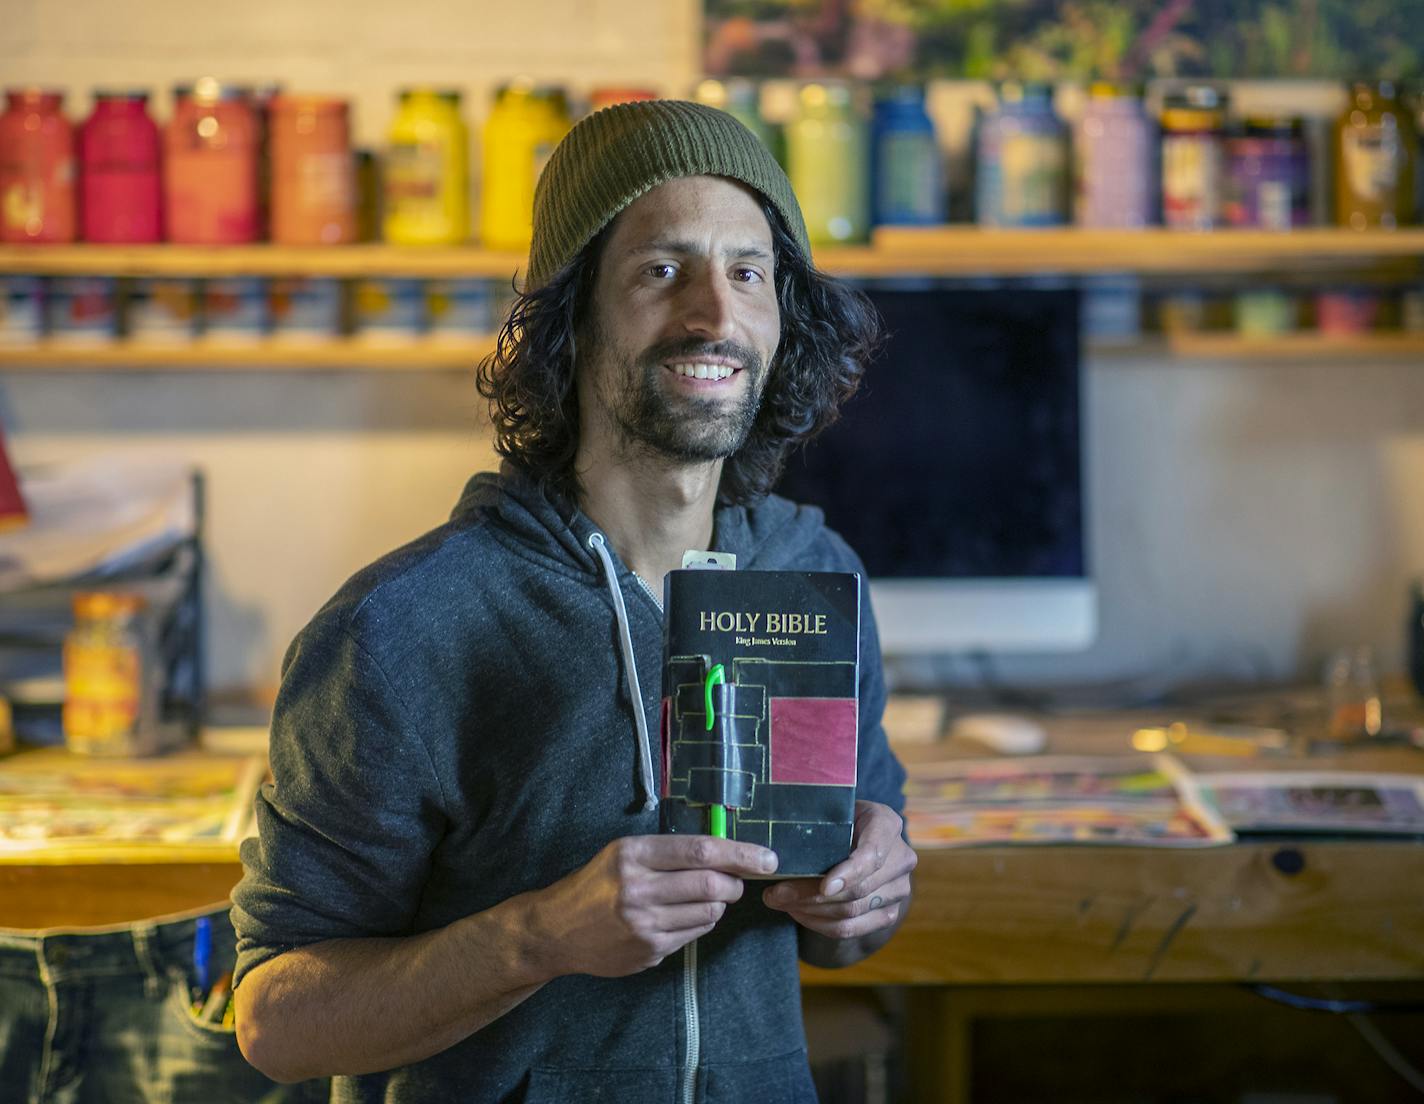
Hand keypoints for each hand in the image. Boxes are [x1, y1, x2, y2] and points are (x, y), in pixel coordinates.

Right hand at [529, 834, 777, 978]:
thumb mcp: (623, 852)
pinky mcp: (649, 951)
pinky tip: (685, 915)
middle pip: (712, 883)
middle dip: (736, 882)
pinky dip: (702, 921)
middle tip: (738, 881)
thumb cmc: (595, 883)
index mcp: (632, 855)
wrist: (556, 930)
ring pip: (709, 911)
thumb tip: (724, 851)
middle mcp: (638, 889)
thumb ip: (668, 851)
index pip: (700, 851)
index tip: (766, 858)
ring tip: (707, 897)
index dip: (740, 853)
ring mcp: (644, 924)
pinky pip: (695, 933)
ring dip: (720, 903)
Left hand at [760, 800, 915, 941]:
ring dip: (810, 911)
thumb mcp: (829, 811)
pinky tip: (798, 914)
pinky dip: (820, 925)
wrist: (858, 837)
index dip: (850, 873)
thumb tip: (774, 853)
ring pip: (852, 912)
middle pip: (857, 889)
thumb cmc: (836, 820)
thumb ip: (816, 824)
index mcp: (886, 824)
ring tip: (779, 902)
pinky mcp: (889, 913)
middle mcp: (901, 858)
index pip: (872, 854)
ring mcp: (899, 889)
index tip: (824, 886)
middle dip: (810, 894)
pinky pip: (852, 929)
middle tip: (775, 894)